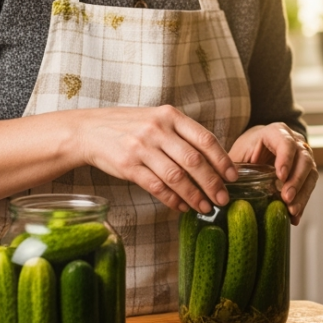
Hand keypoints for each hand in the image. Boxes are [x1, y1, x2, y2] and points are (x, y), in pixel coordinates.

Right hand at [72, 105, 238, 213]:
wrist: (89, 130)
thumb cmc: (130, 126)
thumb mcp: (157, 119)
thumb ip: (182, 134)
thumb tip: (214, 160)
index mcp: (170, 115)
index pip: (205, 139)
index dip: (222, 160)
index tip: (233, 177)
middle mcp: (157, 129)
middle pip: (194, 161)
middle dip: (213, 183)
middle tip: (223, 198)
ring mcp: (142, 147)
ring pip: (177, 177)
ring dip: (195, 195)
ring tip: (206, 207)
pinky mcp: (128, 166)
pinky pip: (157, 187)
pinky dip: (173, 200)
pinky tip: (182, 206)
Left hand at [230, 123, 317, 224]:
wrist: (257, 148)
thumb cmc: (246, 150)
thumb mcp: (237, 155)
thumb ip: (232, 167)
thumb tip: (220, 188)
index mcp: (275, 132)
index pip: (286, 142)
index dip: (285, 158)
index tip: (280, 176)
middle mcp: (294, 141)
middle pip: (303, 157)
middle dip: (296, 179)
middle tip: (286, 197)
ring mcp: (303, 156)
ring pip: (310, 172)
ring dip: (302, 192)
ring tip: (291, 210)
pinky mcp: (306, 171)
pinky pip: (309, 186)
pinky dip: (302, 202)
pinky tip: (294, 216)